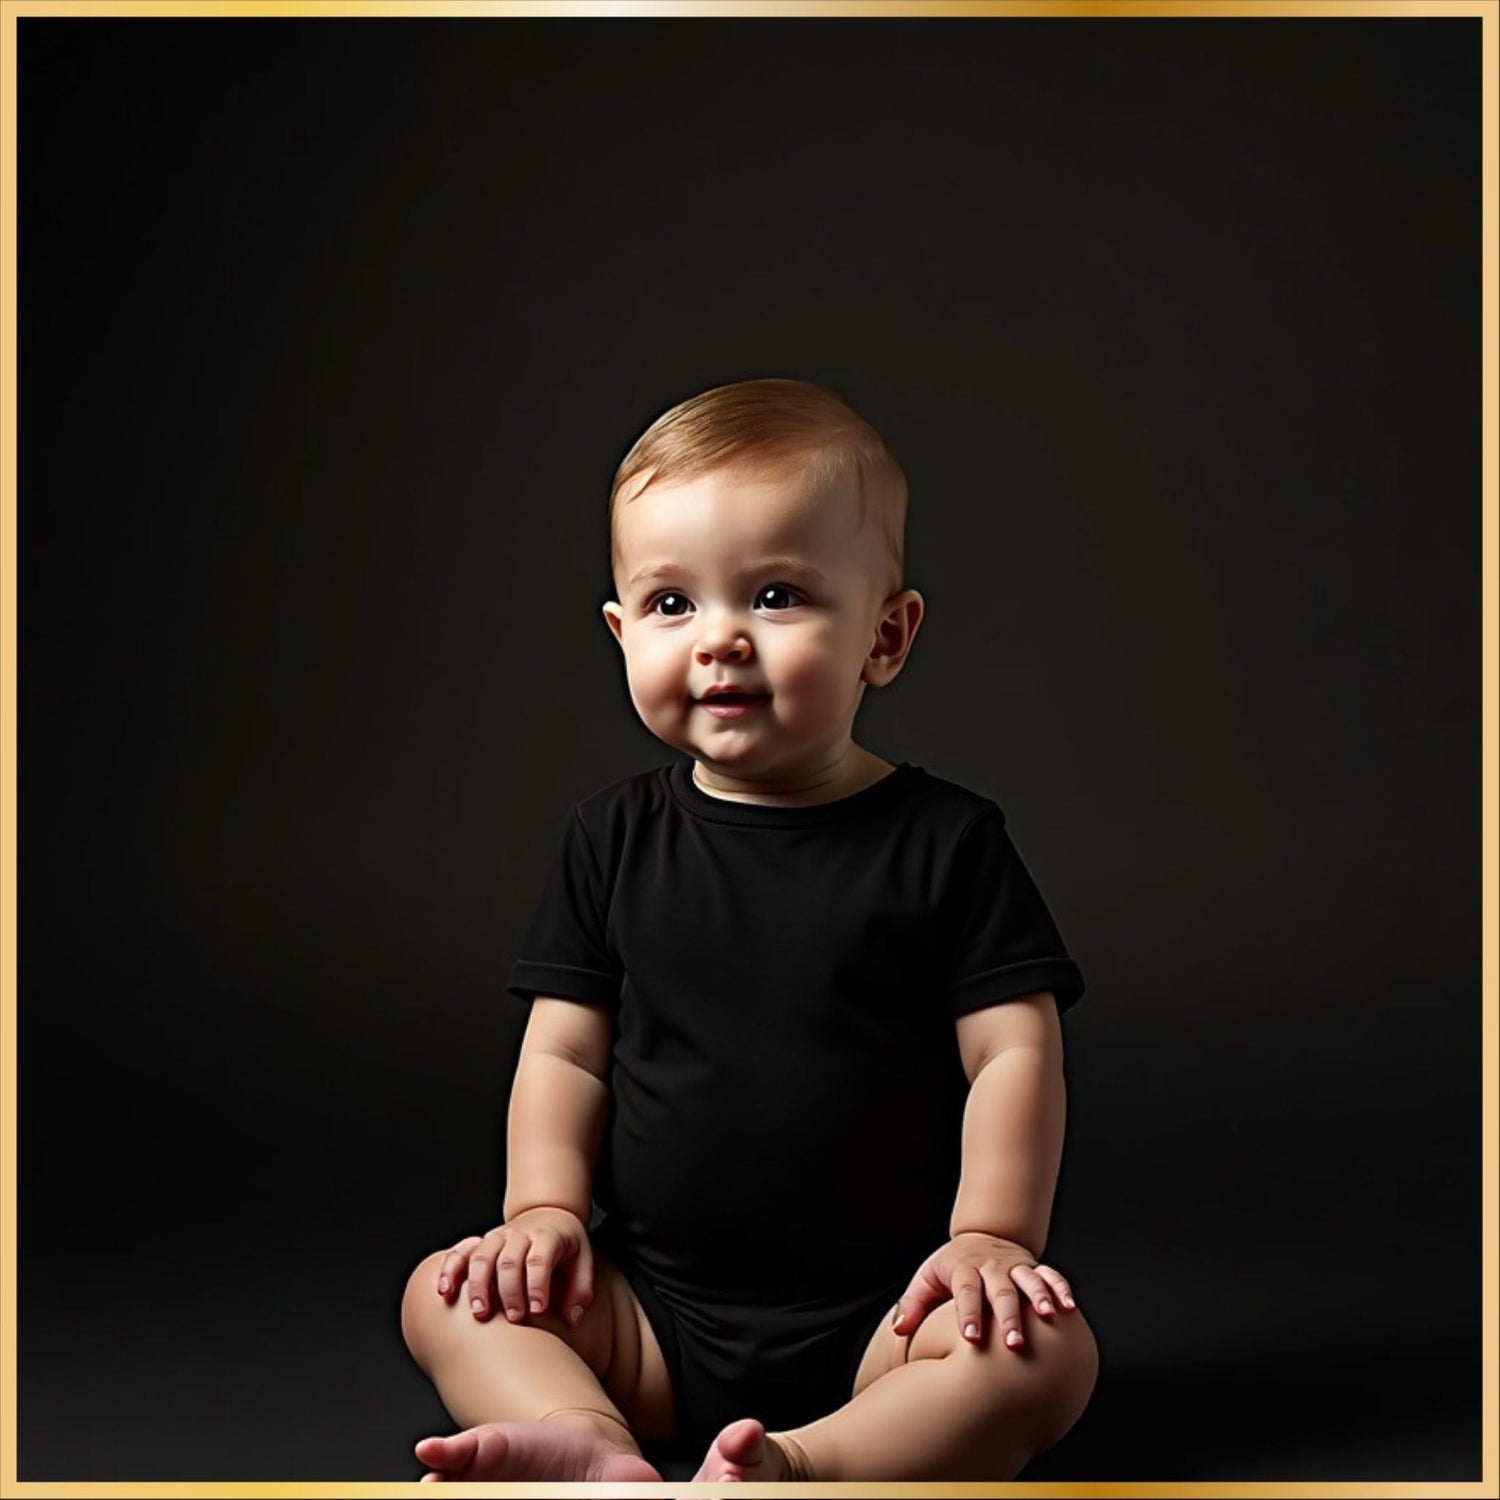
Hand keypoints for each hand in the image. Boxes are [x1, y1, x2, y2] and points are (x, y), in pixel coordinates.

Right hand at [433, 1206, 594, 1326]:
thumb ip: (580, 1289)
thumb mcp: (582, 1260)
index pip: (540, 1258)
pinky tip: (445, 1292)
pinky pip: (462, 1251)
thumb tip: (572, 1319)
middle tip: (514, 1318)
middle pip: (510, 1259)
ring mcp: (499, 1237)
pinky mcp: (482, 1243)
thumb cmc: (566, 1246)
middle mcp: (520, 1234)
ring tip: (481, 1314)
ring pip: (483, 1255)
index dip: (537, 1284)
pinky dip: (451, 1268)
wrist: (548, 1214)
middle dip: (510, 1290)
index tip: (538, 1310)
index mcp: (548, 1236)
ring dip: (479, 1285)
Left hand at [890, 1232, 1077, 1350]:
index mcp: (964, 1270)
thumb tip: (898, 1329)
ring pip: (1028, 1280)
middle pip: (1000, 1291)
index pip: (966, 1291)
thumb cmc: (951, 1266)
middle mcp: (991, 1267)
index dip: (969, 1314)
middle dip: (1008, 1317)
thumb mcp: (927, 1278)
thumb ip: (912, 1304)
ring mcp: (1014, 1266)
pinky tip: (1069, 1306)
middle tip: (1014, 1344)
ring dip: (1038, 1297)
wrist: (982, 1234)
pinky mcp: (1033, 1267)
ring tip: (1047, 1317)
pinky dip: (1060, 1288)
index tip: (971, 1338)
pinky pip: (1050, 1275)